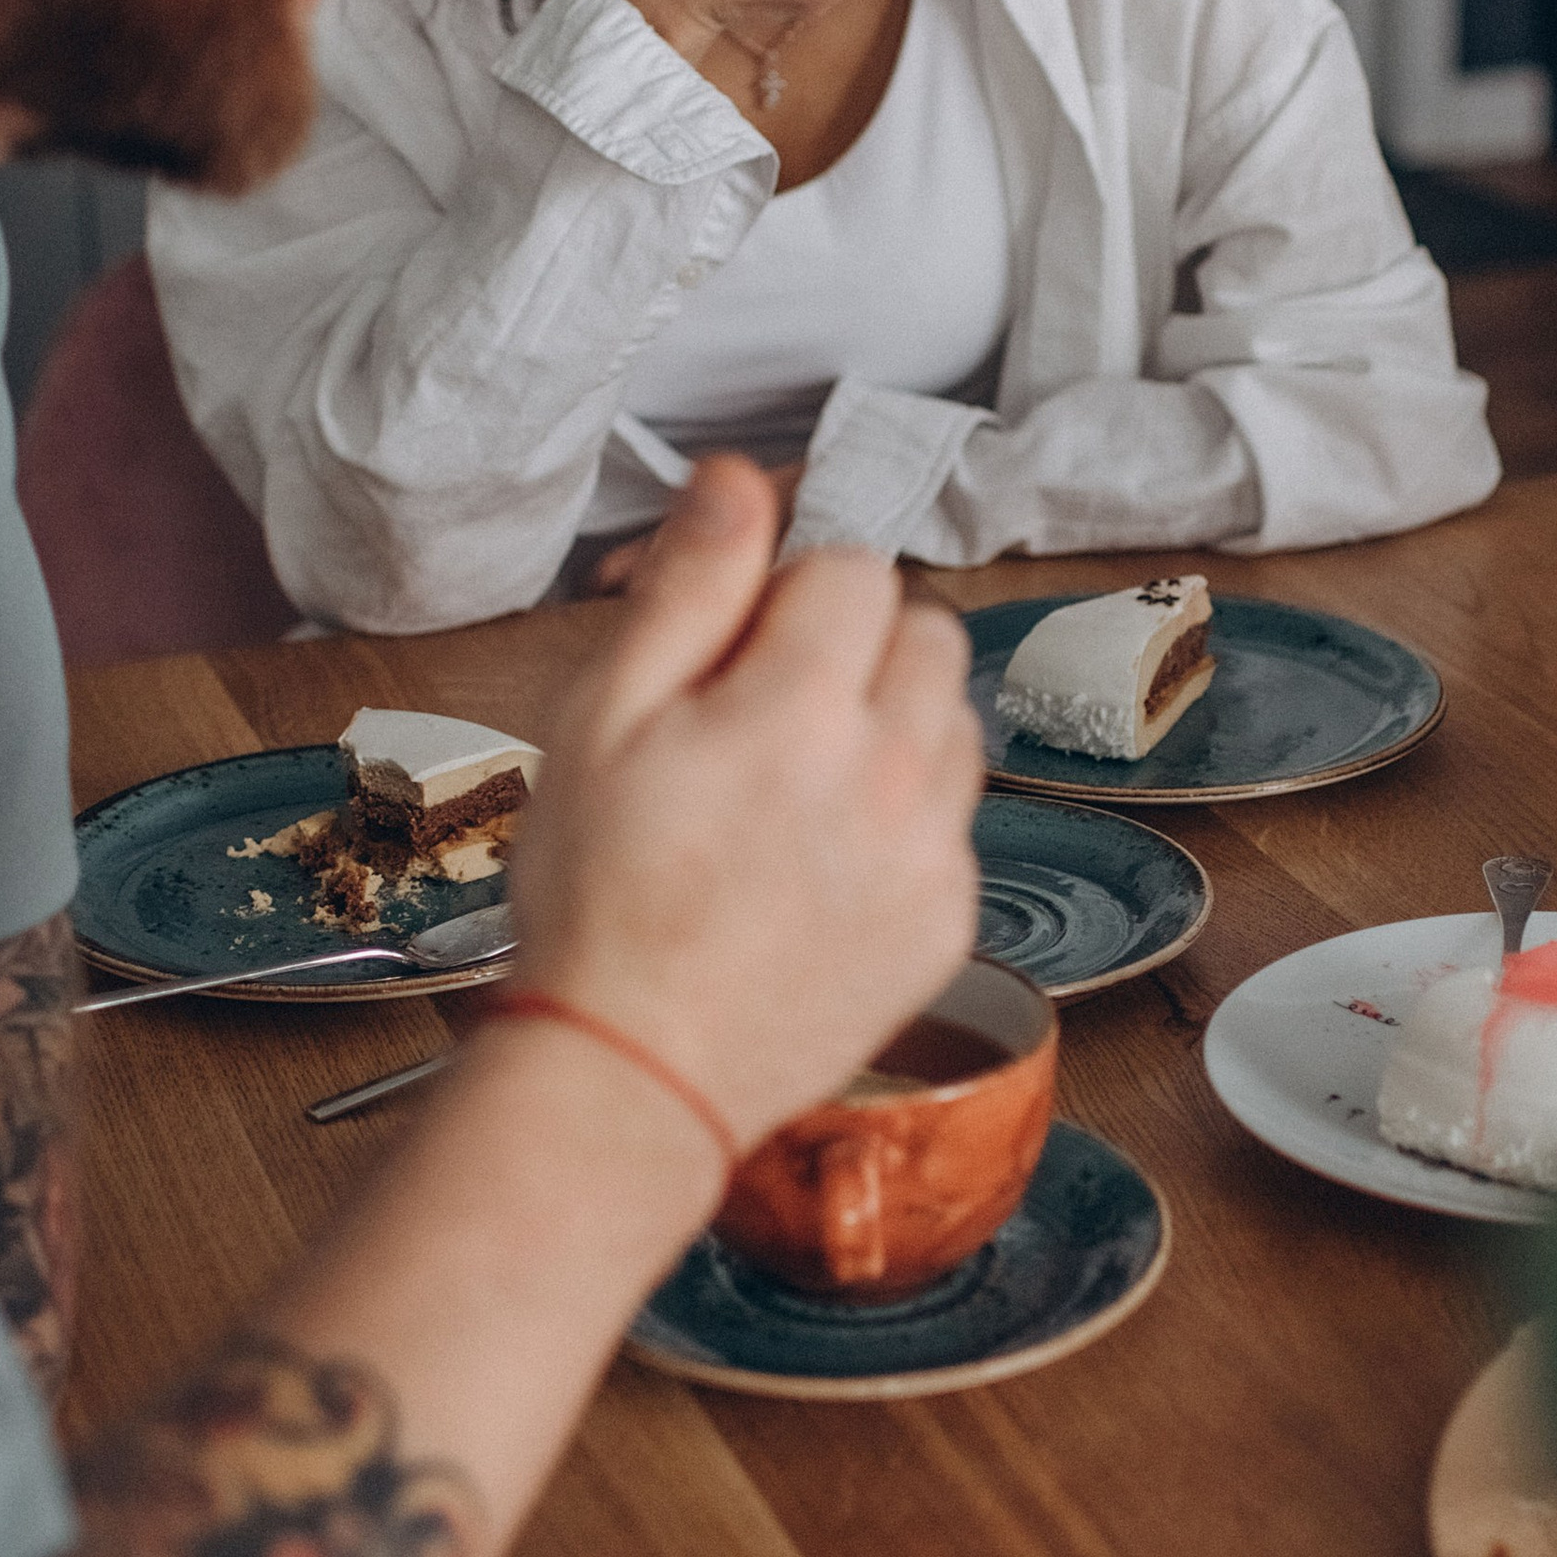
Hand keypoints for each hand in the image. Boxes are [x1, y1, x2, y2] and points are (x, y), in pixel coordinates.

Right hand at [508, 455, 981, 1156]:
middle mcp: (894, 773)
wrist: (635, 1072)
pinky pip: (956, 823)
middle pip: (926, 632)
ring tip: (793, 790)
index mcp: (803, 707)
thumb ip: (690, 589)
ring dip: (892, 728)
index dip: (790, 592)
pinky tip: (818, 864)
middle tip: (765, 711)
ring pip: (953, 723)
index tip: (740, 645)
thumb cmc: (600, 899)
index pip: (856, 569)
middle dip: (855, 647)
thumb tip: (739, 484)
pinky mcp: (949, 922)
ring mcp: (934, 854)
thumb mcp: (603, 717)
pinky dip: (904, 823)